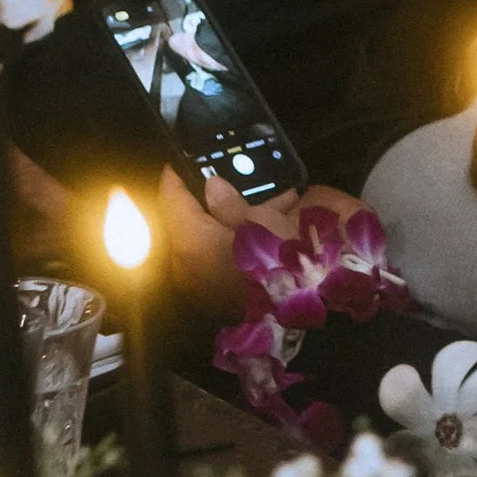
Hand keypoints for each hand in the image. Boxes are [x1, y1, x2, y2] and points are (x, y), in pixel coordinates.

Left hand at [157, 166, 363, 315]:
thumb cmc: (280, 262)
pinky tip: (269, 224)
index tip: (181, 159)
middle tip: (220, 178)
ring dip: (225, 220)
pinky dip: (238, 243)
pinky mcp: (221, 297)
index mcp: (189, 242)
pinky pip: (222, 259)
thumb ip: (230, 203)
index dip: (175, 176)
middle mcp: (187, 266)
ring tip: (255, 197)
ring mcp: (203, 284)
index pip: (170, 199)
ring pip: (206, 241)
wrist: (306, 317)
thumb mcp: (260, 222)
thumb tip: (212, 186)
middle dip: (202, 201)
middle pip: (185, 222)